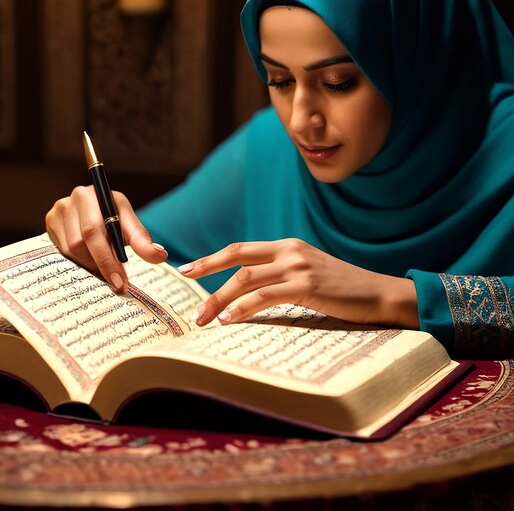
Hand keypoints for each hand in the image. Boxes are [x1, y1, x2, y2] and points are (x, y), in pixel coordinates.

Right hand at [45, 186, 166, 291]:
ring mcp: (56, 212)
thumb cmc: (115, 218)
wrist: (97, 212)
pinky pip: (60, 253)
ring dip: (89, 264)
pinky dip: (77, 262)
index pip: (94, 231)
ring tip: (104, 268)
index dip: (107, 259)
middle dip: (100, 265)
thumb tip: (160, 256)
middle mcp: (71, 200)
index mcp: (93, 195)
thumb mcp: (130, 225)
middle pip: (79, 244)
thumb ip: (143, 240)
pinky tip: (89, 263)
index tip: (120, 282)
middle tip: (116, 283)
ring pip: (69, 252)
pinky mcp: (48, 225)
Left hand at [178, 239, 418, 327]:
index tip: (188, 268)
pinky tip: (229, 320)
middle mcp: (289, 250)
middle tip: (186, 291)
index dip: (211, 258)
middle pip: (236, 258)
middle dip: (206, 273)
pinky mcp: (307, 285)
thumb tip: (248, 290)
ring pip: (246, 279)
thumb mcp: (308, 272)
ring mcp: (298, 266)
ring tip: (203, 318)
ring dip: (220, 299)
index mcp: (287, 245)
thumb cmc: (342, 289)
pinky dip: (244, 308)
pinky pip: (265, 297)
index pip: (240, 249)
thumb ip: (280, 273)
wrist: (379, 293)